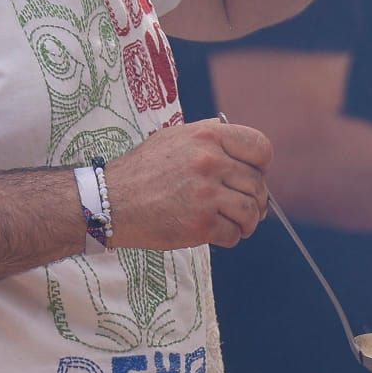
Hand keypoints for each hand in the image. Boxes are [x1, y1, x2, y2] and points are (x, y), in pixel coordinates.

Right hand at [106, 119, 270, 250]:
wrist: (110, 202)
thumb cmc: (141, 171)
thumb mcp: (173, 138)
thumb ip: (207, 135)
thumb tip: (237, 141)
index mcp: (207, 136)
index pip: (260, 147)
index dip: (261, 165)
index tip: (253, 175)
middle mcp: (210, 162)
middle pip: (258, 184)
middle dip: (255, 199)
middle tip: (244, 206)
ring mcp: (206, 194)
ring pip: (251, 211)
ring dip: (246, 222)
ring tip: (234, 222)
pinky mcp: (201, 224)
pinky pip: (234, 234)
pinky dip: (229, 237)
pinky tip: (214, 231)